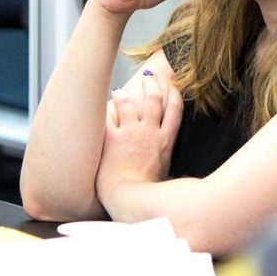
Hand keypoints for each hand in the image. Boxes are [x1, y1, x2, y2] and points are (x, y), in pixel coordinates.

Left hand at [96, 71, 183, 197]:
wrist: (131, 199)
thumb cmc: (149, 194)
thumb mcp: (165, 176)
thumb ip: (166, 164)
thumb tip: (169, 168)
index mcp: (166, 141)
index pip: (175, 110)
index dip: (174, 94)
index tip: (172, 84)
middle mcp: (150, 133)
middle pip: (154, 100)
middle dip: (152, 84)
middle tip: (148, 76)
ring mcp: (131, 134)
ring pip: (130, 102)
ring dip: (125, 93)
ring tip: (120, 90)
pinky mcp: (112, 139)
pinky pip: (108, 116)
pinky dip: (105, 109)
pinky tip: (102, 106)